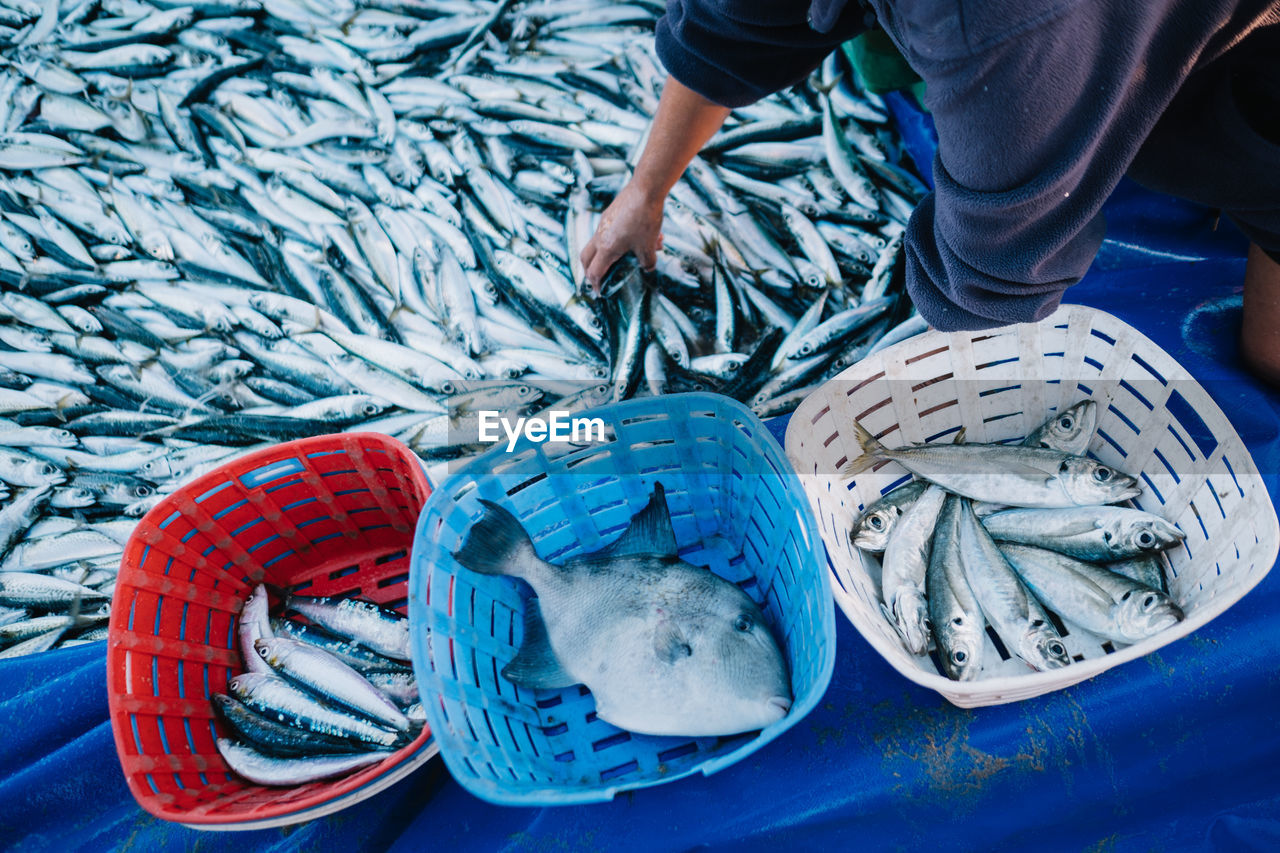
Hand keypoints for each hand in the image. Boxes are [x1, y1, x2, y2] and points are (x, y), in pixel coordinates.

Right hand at [580, 181, 664, 295]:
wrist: (646, 188)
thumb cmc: (645, 219)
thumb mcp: (649, 246)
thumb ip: (647, 262)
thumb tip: (647, 268)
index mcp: (606, 248)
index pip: (594, 272)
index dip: (596, 285)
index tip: (600, 292)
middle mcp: (600, 235)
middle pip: (587, 257)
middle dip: (591, 271)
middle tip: (600, 278)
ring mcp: (604, 223)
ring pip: (600, 243)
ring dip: (612, 253)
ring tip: (636, 254)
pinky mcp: (611, 213)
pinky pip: (611, 231)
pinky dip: (621, 238)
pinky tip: (646, 235)